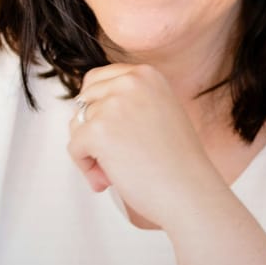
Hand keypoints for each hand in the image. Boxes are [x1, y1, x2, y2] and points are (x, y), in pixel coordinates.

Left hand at [68, 63, 223, 227]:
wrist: (191, 190)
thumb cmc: (178, 161)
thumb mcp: (159, 112)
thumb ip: (129, 102)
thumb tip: (82, 110)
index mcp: (147, 74)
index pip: (97, 79)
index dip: (98, 108)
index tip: (114, 131)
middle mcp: (131, 82)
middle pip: (83, 100)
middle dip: (90, 128)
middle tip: (114, 154)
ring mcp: (114, 105)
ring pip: (76, 125)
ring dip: (90, 151)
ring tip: (115, 170)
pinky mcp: (98, 131)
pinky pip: (74, 148)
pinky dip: (87, 167)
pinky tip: (110, 178)